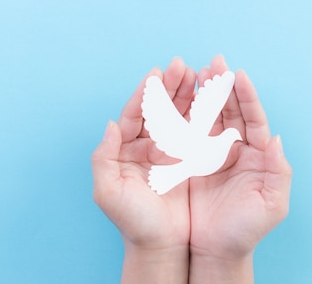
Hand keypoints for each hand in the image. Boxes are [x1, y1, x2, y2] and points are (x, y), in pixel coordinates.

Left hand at [91, 58, 195, 283]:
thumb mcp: (108, 192)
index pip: (135, 114)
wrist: (160, 245)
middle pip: (159, 108)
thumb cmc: (132, 221)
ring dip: (186, 93)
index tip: (156, 75)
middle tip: (181, 65)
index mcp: (126, 149)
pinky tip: (208, 96)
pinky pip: (195, 131)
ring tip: (196, 73)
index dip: (145, 94)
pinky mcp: (189, 159)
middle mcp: (147, 145)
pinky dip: (201, 113)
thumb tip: (110, 123)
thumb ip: (104, 157)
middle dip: (169, 86)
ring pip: (178, 115)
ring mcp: (169, 151)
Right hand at [189, 56, 291, 282]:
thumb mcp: (272, 205)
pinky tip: (181, 96)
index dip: (247, 97)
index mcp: (257, 155)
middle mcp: (236, 149)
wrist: (215, 250)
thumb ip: (278, 171)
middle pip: (231, 111)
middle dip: (223, 86)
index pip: (253, 119)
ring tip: (197, 71)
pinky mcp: (191, 160)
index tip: (239, 75)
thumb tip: (276, 138)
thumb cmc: (246, 230)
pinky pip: (188, 132)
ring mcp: (212, 153)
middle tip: (215, 62)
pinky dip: (185, 113)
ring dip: (204, 93)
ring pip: (209, 116)